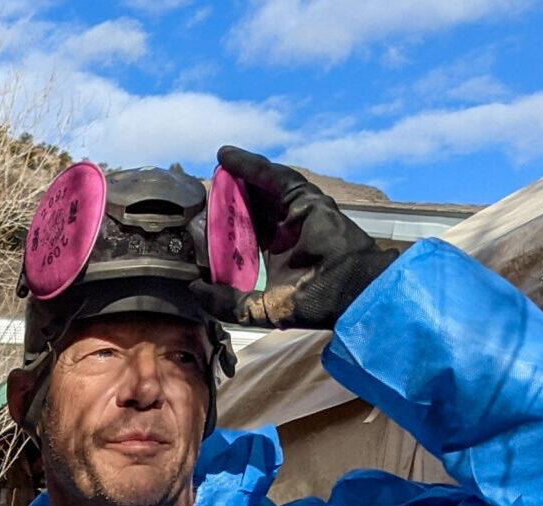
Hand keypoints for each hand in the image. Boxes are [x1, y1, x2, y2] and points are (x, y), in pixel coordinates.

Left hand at [194, 146, 398, 330]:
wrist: (349, 293)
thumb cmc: (312, 302)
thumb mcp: (259, 308)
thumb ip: (227, 301)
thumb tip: (194, 289)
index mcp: (277, 252)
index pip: (243, 233)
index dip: (220, 227)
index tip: (196, 223)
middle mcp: (287, 229)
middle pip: (250, 207)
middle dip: (225, 199)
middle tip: (200, 193)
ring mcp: (298, 211)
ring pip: (261, 188)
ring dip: (236, 177)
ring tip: (213, 167)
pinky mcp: (306, 198)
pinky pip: (275, 177)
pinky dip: (251, 166)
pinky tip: (228, 159)